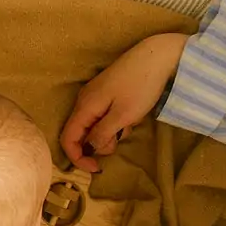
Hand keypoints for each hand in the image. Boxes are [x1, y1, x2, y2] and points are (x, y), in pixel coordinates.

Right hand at [61, 33, 188, 171]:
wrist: (157, 56)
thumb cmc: (141, 86)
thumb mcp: (123, 116)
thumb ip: (103, 134)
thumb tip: (89, 148)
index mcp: (85, 106)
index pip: (68, 139)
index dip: (78, 158)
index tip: (97, 169)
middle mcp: (85, 101)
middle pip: (81, 133)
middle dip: (98, 144)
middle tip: (121, 139)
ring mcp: (96, 95)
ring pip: (94, 126)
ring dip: (110, 133)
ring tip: (130, 123)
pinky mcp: (107, 93)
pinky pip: (104, 116)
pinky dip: (115, 122)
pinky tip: (131, 115)